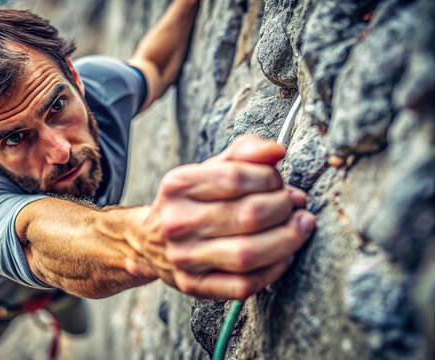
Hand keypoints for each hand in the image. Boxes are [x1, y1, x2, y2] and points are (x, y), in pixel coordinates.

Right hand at [132, 135, 314, 298]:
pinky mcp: (193, 285)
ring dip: (287, 240)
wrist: (149, 240)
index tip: (279, 183)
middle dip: (284, 208)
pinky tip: (283, 256)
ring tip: (299, 227)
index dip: (270, 178)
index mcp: (178, 185)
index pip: (236, 177)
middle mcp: (177, 222)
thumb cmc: (190, 201)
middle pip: (249, 216)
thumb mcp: (209, 168)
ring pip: (249, 254)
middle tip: (294, 205)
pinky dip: (274, 270)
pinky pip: (244, 284)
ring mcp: (184, 257)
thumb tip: (278, 151)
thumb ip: (245, 152)